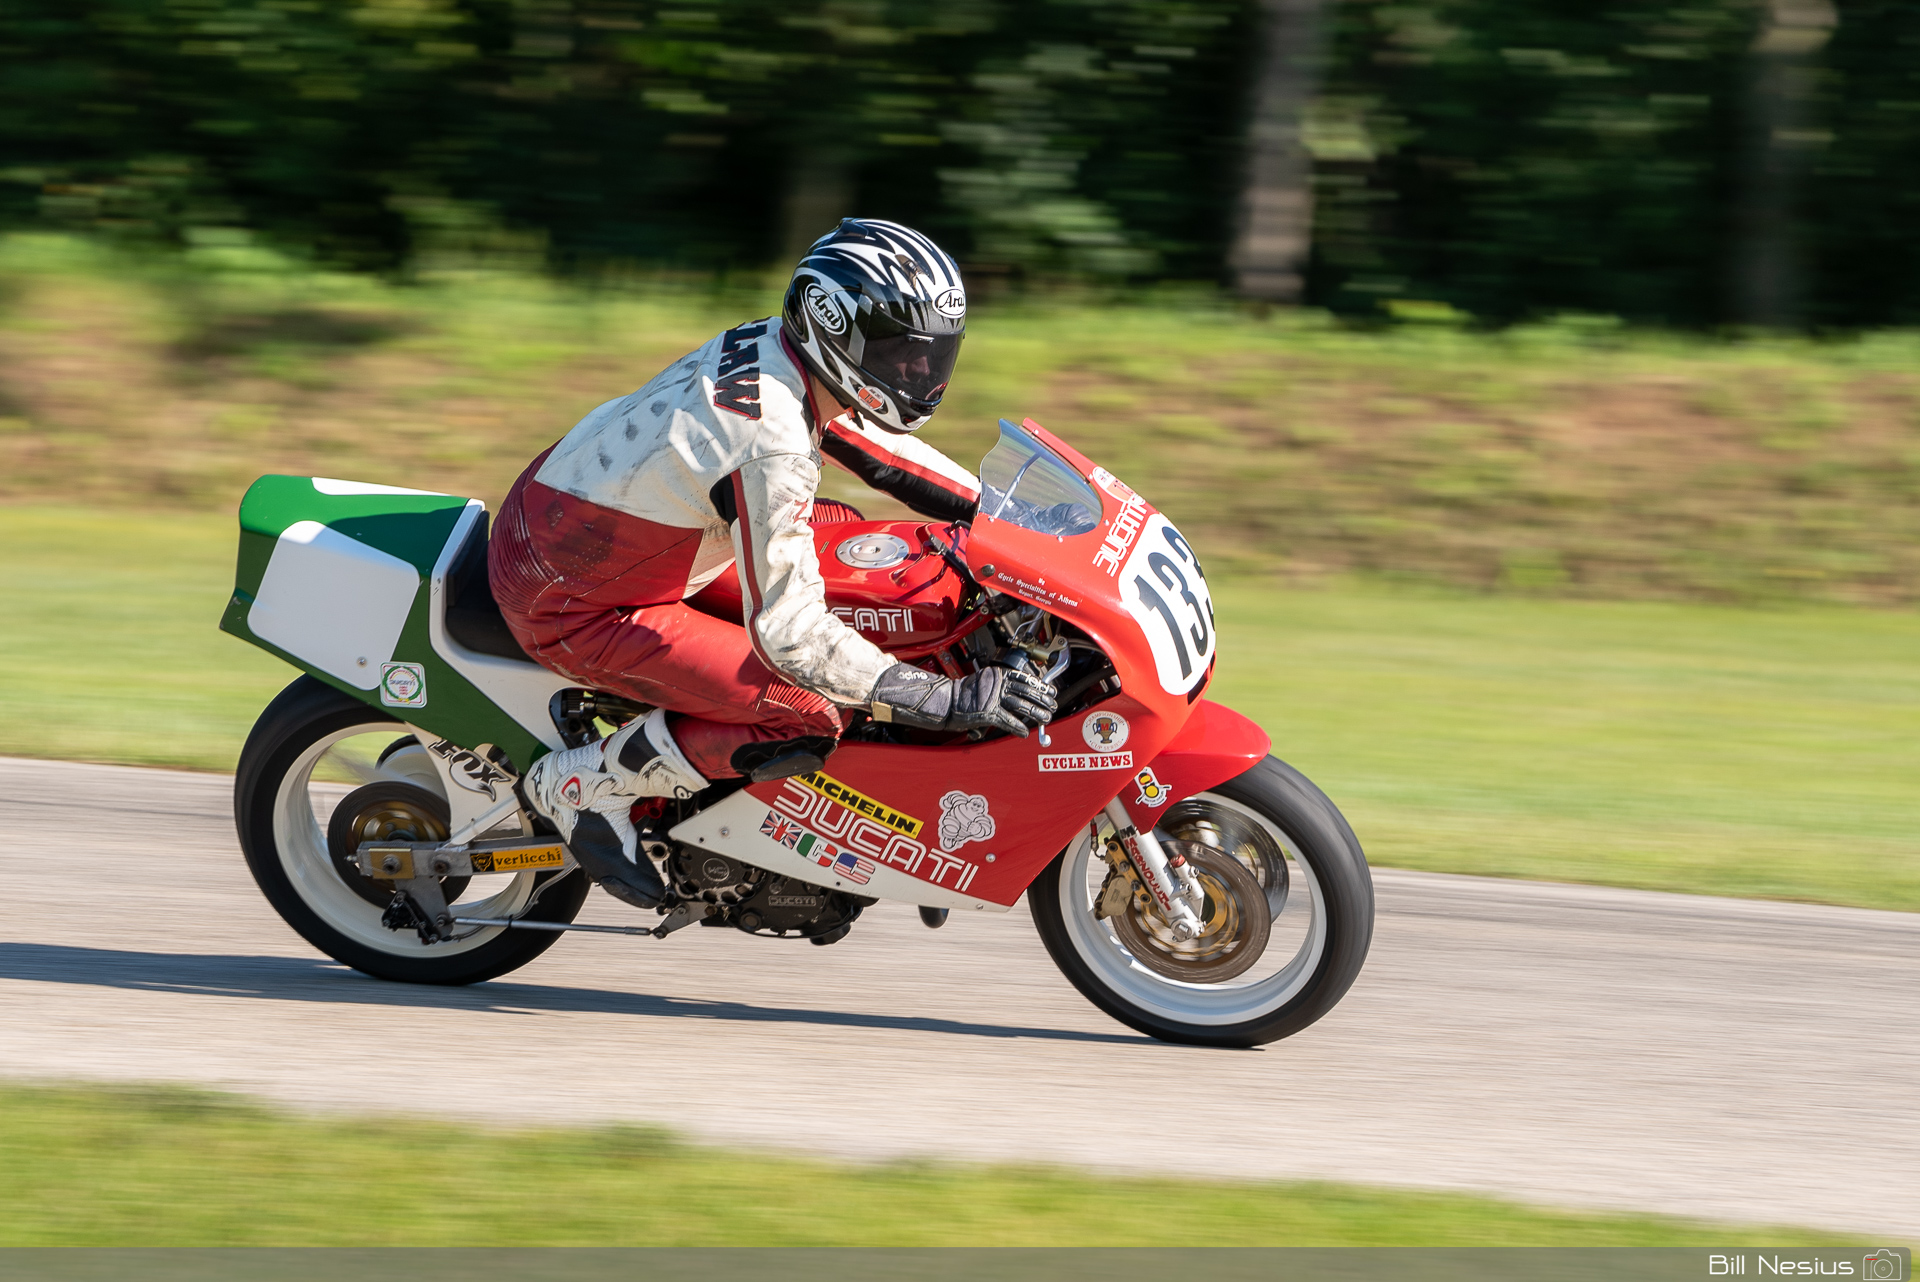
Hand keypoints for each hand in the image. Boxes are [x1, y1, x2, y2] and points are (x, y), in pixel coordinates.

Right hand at [869, 662, 1057, 736]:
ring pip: (1021, 706)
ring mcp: (993, 698)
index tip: (1051, 691)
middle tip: (1053, 706)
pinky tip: (1024, 733)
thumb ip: (1000, 687)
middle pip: (1027, 691)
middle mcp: (997, 683)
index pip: (1025, 678)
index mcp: (997, 674)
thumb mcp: (984, 684)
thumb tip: (1019, 695)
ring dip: (1036, 714)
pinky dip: (1018, 728)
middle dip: (1042, 700)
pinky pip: (1008, 721)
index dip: (1041, 686)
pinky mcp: (988, 712)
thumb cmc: (962, 696)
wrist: (943, 702)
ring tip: (1045, 719)